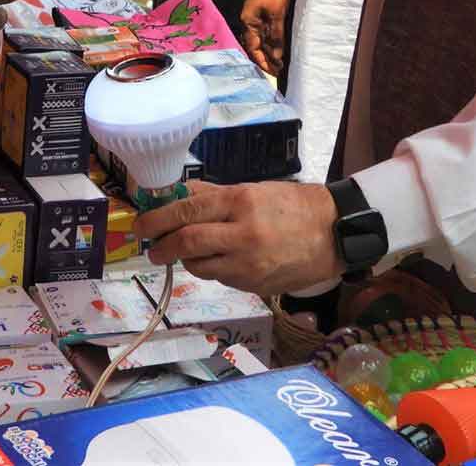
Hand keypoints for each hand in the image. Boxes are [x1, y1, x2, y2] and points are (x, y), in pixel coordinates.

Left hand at [135, 180, 342, 294]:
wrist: (334, 232)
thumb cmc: (290, 205)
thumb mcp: (251, 190)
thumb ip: (212, 195)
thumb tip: (175, 196)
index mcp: (240, 201)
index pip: (187, 211)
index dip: (158, 219)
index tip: (141, 225)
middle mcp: (243, 234)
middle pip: (188, 243)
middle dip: (162, 246)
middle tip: (151, 248)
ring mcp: (249, 264)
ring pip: (201, 266)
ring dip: (186, 260)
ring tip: (184, 253)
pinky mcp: (255, 286)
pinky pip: (221, 278)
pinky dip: (212, 269)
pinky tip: (219, 260)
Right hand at [241, 0, 289, 77]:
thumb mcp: (277, 15)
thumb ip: (276, 36)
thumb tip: (276, 56)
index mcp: (248, 23)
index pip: (253, 49)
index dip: (263, 62)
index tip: (274, 73)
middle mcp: (248, 23)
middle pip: (255, 47)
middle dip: (266, 60)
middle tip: (279, 71)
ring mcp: (254, 18)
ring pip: (260, 41)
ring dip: (268, 52)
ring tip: (279, 63)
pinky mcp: (261, 14)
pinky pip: (263, 33)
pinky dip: (270, 42)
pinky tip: (277, 48)